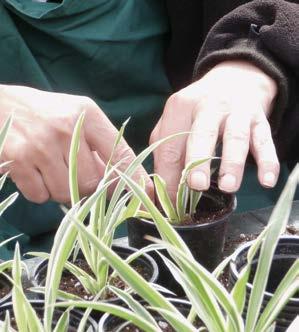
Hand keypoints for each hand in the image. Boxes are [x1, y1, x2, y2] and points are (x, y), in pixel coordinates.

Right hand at [0, 85, 151, 202]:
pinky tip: (34, 172)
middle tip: (74, 174)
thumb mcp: (77, 115)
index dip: (133, 179)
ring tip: (52, 169)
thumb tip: (125, 179)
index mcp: (86, 114)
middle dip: (86, 187)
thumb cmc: (44, 112)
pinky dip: (40, 191)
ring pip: (65, 193)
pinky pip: (40, 196)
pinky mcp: (17, 161)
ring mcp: (40, 145)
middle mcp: (66, 128)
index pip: (120, 153)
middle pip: (92, 182)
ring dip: (61, 190)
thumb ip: (100, 144)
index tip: (144, 194)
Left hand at [150, 60, 278, 201]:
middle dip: (199, 160)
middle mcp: (209, 105)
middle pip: (202, 133)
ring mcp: (237, 111)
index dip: (170, 173)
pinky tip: (266, 180)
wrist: (234, 79)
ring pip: (235, 137)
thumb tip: (165, 187)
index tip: (172, 200)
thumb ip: (166, 147)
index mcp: (181, 105)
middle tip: (197, 185)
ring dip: (232, 162)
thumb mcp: (176, 118)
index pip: (170, 143)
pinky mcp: (259, 119)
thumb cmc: (198, 109)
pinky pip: (265, 141)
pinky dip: (268, 161)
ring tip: (229, 187)